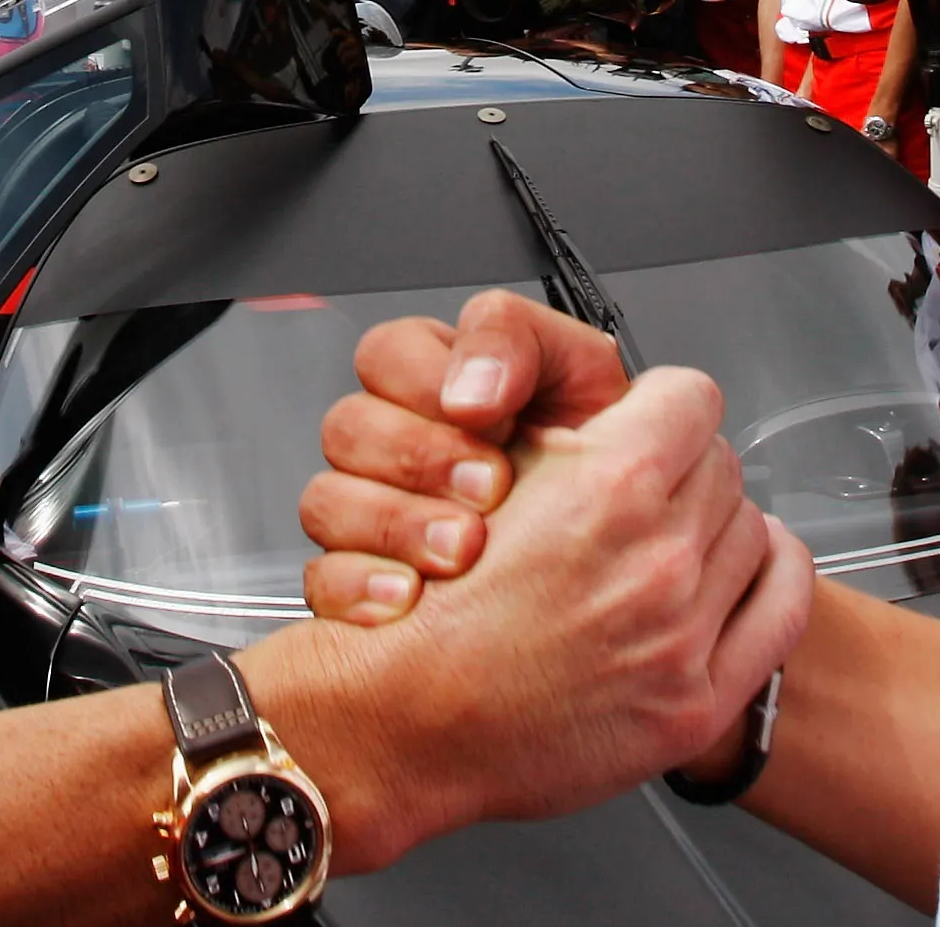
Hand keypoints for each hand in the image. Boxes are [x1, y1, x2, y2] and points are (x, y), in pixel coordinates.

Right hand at [294, 300, 810, 848]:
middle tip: (645, 493)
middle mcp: (658, 558)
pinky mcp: (696, 702)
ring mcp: (682, 635)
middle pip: (722, 464)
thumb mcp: (490, 474)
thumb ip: (572, 436)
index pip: (690, 396)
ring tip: (667, 543)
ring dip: (715, 527)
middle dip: (684, 469)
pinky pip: (783, 609)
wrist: (406, 719)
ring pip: (752, 528)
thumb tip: (631, 411)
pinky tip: (744, 572)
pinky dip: (770, 579)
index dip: (659, 406)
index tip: (647, 423)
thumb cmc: (432, 610)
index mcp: (609, 485)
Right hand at [301, 290, 634, 619]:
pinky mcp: (361, 585)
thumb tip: (471, 385)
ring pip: (325, 501)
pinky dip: (363, 588)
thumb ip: (523, 342)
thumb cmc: (604, 477)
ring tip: (462, 553)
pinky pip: (321, 581)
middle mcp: (398, 446)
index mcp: (441, 383)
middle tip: (490, 491)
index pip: (386, 353)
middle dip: (422, 459)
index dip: (429, 382)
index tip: (491, 418)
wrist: (618, 581)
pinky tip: (413, 597)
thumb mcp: (583, 378)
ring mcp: (372, 519)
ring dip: (396, 526)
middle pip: (346, 426)